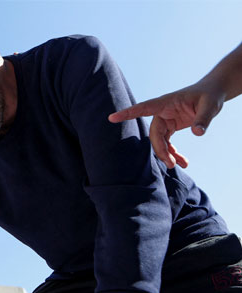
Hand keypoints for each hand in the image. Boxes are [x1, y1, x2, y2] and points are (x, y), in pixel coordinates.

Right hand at [108, 80, 224, 168]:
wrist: (213, 94)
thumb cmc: (211, 94)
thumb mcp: (211, 104)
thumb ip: (204, 118)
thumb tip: (197, 133)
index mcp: (166, 102)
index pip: (144, 108)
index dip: (128, 113)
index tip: (112, 118)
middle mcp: (162, 112)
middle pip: (154, 134)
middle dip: (161, 150)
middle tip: (172, 164)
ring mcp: (166, 120)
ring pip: (160, 141)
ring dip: (167, 154)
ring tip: (179, 165)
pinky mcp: (171, 127)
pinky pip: (168, 143)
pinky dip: (174, 153)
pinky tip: (183, 162)